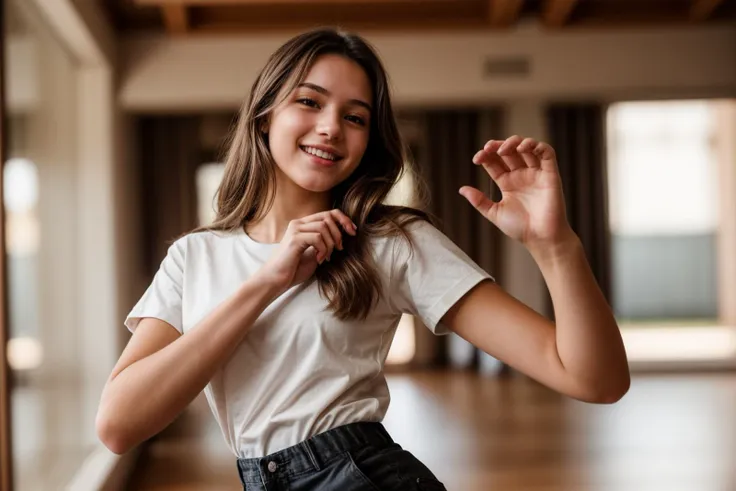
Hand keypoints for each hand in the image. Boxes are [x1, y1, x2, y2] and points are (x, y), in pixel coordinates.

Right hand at [255, 209, 356, 292]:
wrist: (276, 280)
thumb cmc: (294, 268)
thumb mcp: (315, 252)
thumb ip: (324, 241)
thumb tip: (343, 234)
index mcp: (303, 224)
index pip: (328, 213)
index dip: (344, 219)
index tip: (353, 231)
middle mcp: (299, 223)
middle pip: (328, 217)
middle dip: (339, 232)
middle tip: (339, 249)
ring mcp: (296, 230)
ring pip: (324, 227)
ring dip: (330, 244)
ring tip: (325, 257)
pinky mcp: (294, 239)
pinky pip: (317, 238)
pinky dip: (323, 249)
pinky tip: (319, 260)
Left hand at [459, 136, 574, 249]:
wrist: (541, 239)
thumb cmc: (520, 228)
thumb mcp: (494, 213)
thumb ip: (479, 201)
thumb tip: (461, 189)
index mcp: (507, 182)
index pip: (495, 161)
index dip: (485, 155)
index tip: (476, 159)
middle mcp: (521, 175)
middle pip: (509, 151)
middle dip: (498, 145)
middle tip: (488, 149)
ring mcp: (536, 173)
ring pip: (527, 147)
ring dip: (515, 142)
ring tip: (504, 149)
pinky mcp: (550, 174)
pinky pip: (547, 153)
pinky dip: (537, 145)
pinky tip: (524, 148)